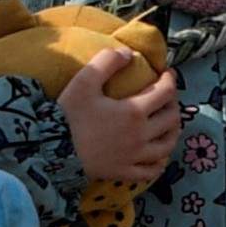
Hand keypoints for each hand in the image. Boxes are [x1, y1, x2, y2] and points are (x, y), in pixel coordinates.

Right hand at [62, 44, 183, 187]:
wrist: (52, 150)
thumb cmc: (69, 115)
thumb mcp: (84, 81)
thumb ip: (107, 62)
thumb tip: (128, 53)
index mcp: (134, 112)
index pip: (165, 92)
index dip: (170, 80)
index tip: (167, 73)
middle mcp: (141, 136)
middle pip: (172, 119)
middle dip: (173, 104)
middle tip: (167, 96)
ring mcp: (135, 157)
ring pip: (167, 145)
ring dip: (173, 132)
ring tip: (169, 124)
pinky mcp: (125, 173)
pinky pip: (152, 171)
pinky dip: (160, 162)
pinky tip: (158, 156)